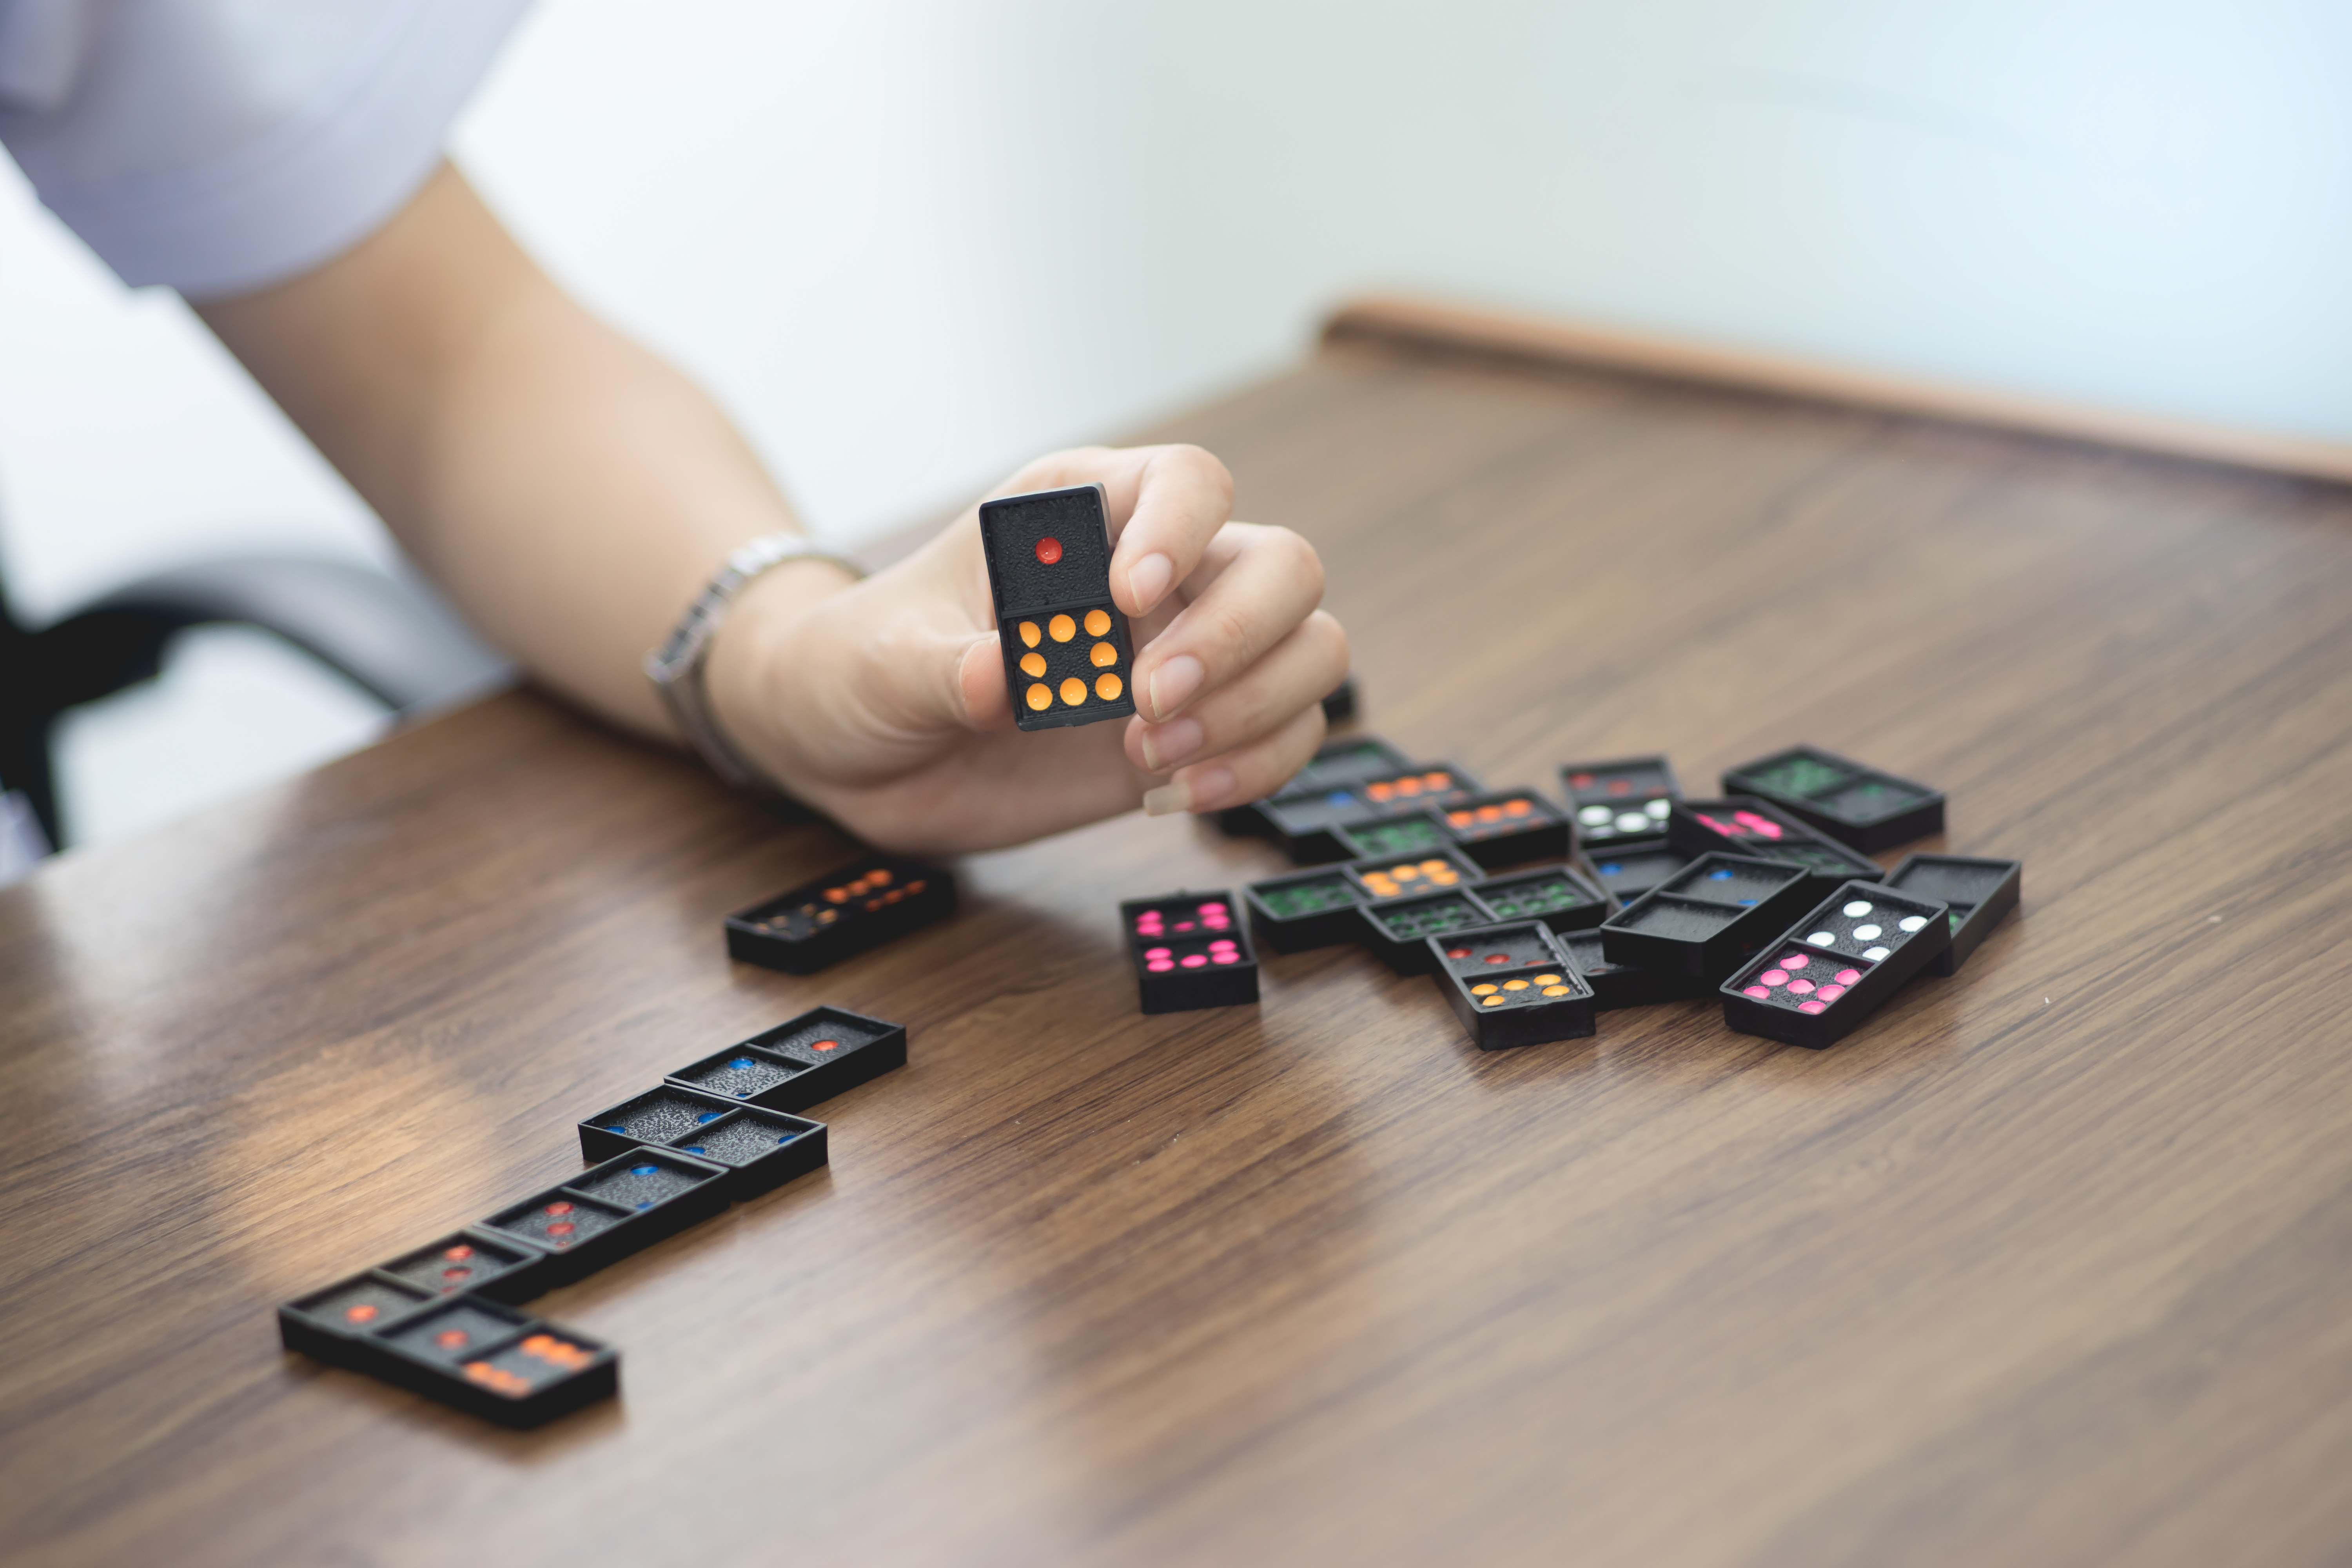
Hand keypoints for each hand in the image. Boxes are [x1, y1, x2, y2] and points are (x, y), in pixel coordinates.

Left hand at [705, 444, 1349, 854]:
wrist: (856, 754)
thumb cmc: (865, 669)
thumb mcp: (882, 664)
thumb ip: (944, 669)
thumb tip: (1004, 679)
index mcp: (1084, 511)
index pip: (1187, 481)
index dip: (1181, 530)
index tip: (1127, 599)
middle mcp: (1157, 574)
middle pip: (1281, 566)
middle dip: (1237, 638)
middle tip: (1146, 703)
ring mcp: (1187, 653)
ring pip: (1309, 648)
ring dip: (1255, 709)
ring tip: (1149, 758)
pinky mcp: (1196, 731)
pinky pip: (1287, 733)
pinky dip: (1253, 767)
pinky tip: (1170, 793)